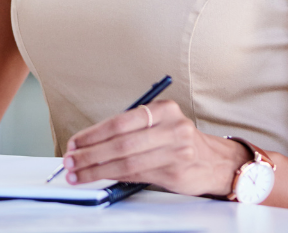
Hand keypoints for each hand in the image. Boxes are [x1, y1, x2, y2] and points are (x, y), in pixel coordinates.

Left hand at [60, 99, 250, 196]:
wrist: (216, 161)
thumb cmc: (178, 141)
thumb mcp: (158, 126)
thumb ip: (128, 132)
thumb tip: (87, 145)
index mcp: (163, 110)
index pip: (119, 122)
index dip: (92, 135)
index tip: (74, 143)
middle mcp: (172, 128)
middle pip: (120, 144)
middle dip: (90, 154)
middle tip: (70, 161)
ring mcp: (176, 152)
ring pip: (126, 163)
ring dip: (97, 170)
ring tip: (78, 173)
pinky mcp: (175, 172)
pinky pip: (137, 175)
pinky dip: (114, 176)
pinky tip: (99, 177)